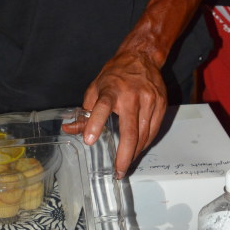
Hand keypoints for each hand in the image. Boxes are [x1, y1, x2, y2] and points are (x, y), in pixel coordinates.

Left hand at [63, 46, 166, 178]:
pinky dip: (145, 143)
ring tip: (126, 163)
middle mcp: (132, 96)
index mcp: (111, 90)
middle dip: (124, 156)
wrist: (142, 57)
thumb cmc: (116, 74)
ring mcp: (149, 100)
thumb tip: (68, 129)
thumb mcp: (95, 88)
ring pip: (144, 135)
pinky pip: (153, 131)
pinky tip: (138, 149)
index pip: (102, 107)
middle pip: (130, 131)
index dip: (95, 124)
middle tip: (118, 172)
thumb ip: (84, 112)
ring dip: (135, 153)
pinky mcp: (161, 104)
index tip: (89, 141)